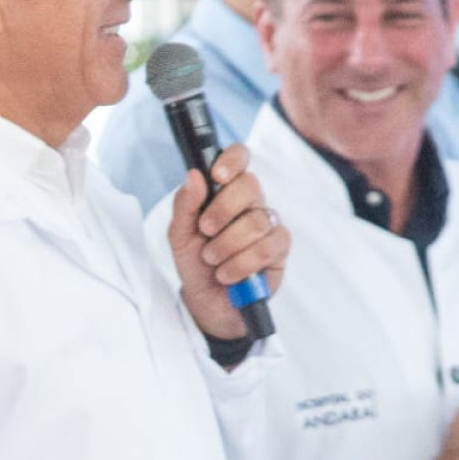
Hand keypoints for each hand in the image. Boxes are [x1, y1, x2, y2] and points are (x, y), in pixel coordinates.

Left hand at [166, 144, 289, 340]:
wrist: (207, 301)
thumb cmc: (196, 263)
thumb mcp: (180, 235)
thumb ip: (185, 205)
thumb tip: (194, 175)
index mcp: (226, 191)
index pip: (239, 158)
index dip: (233, 160)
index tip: (217, 175)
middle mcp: (251, 203)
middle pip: (250, 185)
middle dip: (222, 210)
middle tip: (205, 231)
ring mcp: (268, 225)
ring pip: (257, 221)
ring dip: (227, 245)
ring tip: (213, 260)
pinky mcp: (278, 250)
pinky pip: (266, 247)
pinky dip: (242, 264)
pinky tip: (229, 274)